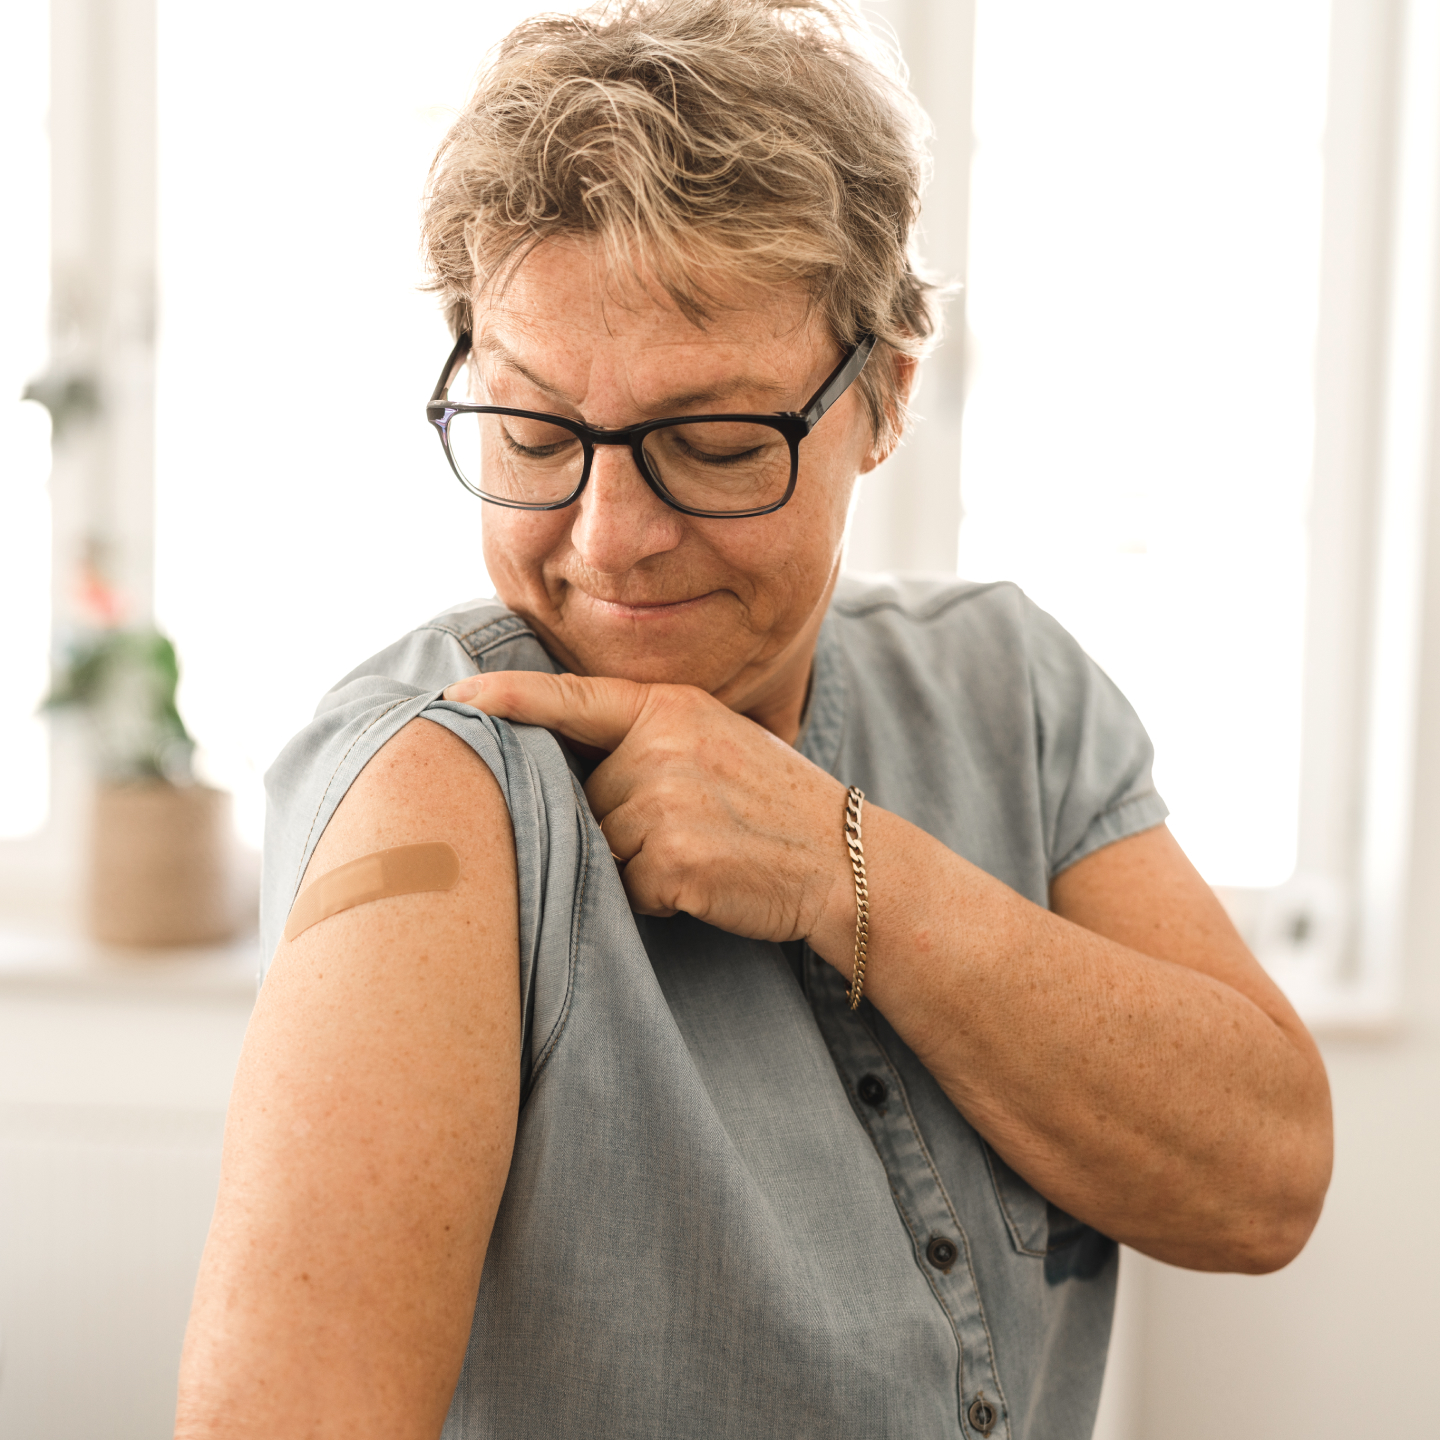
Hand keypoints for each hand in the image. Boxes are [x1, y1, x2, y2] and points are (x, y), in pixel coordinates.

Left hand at [443, 671, 853, 944]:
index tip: (453, 698)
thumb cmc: (773, 804)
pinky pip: (627, 886)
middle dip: (619, 821)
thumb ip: (646, 738)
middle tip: (691, 826)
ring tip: (702, 852)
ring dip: (638, 862)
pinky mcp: (672, 860)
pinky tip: (705, 882)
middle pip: (586, 795)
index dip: (505, 698)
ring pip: (603, 844)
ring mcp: (666, 802)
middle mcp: (662, 745)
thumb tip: (567, 764)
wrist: (844, 860)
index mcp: (669, 707)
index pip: (570, 699)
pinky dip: (656, 896)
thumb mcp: (714, 739)